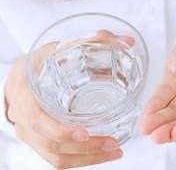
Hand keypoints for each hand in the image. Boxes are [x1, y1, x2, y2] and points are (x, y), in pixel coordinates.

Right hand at [4, 30, 134, 168]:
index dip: (60, 131)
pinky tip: (101, 154)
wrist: (25, 76)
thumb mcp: (61, 48)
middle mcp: (24, 119)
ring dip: (87, 158)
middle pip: (51, 146)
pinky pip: (59, 159)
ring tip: (114, 151)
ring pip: (56, 158)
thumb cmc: (43, 62)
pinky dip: (81, 160)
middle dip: (85, 149)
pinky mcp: (41, 141)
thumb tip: (127, 42)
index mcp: (26, 94)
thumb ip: (94, 42)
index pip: (38, 120)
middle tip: (113, 144)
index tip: (86, 134)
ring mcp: (31, 133)